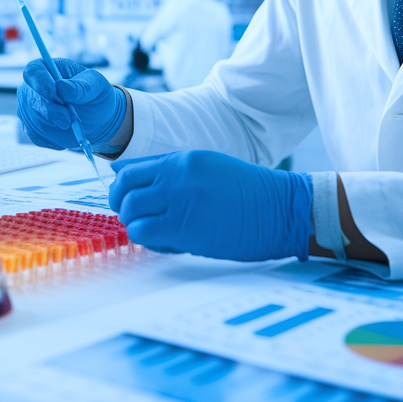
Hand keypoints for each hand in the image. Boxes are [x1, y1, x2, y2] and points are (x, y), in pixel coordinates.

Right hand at [17, 58, 125, 149]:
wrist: (96, 118)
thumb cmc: (95, 95)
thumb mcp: (96, 86)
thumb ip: (80, 86)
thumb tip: (61, 86)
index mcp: (48, 68)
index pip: (33, 71)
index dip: (39, 81)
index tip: (52, 93)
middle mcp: (33, 87)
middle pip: (29, 97)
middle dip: (49, 110)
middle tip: (68, 120)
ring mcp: (30, 108)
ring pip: (33, 119)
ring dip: (55, 126)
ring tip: (74, 125)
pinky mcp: (32, 128)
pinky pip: (37, 136)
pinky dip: (54, 138)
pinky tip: (68, 133)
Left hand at [109, 150, 311, 261]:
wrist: (281, 209)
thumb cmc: (248, 193)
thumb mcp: (208, 167)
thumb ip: (170, 171)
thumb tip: (125, 173)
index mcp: (182, 159)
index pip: (130, 170)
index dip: (121, 189)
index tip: (126, 201)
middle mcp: (177, 176)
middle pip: (124, 191)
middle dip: (124, 208)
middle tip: (138, 219)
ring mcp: (181, 201)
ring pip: (131, 214)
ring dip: (137, 226)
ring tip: (156, 231)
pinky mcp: (187, 229)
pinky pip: (145, 234)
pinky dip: (148, 241)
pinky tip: (166, 242)